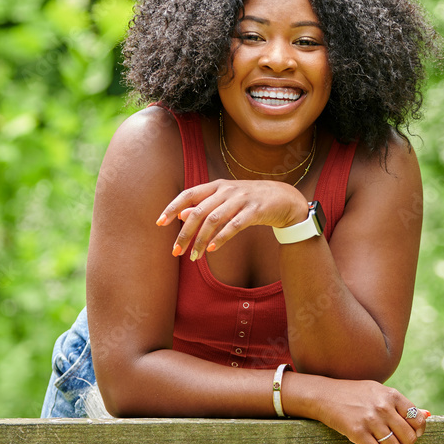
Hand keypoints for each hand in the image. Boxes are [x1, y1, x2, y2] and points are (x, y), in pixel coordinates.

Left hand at [155, 179, 308, 259]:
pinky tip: (212, 249)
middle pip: (198, 212)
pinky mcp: (255, 211)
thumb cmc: (249, 201)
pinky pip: (234, 225)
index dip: (172, 208)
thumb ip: (203, 207)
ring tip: (194, 257)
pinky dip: (221, 238)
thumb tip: (179, 216)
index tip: (159, 223)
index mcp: (217, 186)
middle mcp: (227, 190)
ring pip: (214, 220)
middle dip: (184, 234)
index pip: (189, 194)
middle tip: (175, 252)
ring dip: (201, 241)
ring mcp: (241, 200)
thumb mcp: (225, 201)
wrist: (284, 198)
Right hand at [294, 376, 430, 443]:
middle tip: (394, 439)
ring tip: (382, 443)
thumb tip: (428, 415)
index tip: (409, 432)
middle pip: (409, 438)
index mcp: (392, 395)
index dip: (417, 430)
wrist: (326, 395)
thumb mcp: (381, 392)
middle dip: (404, 443)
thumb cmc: (356, 394)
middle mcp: (383, 407)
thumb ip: (403, 405)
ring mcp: (370, 420)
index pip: (418, 420)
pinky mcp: (357, 432)